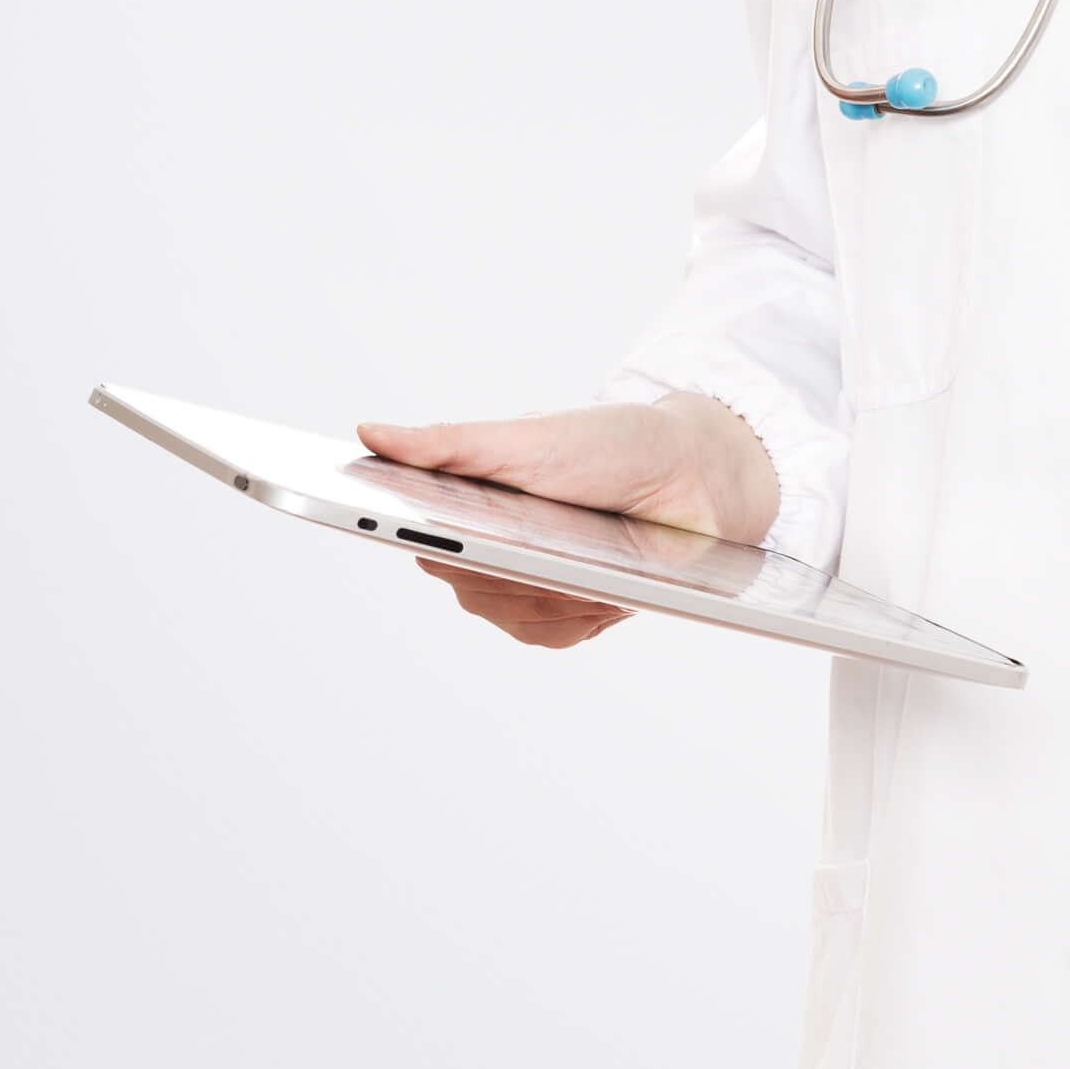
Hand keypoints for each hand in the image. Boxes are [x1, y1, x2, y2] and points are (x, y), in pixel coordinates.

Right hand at [355, 395, 779, 649]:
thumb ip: (449, 443)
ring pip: (500, 610)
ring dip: (538, 584)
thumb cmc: (612, 444)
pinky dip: (571, 611)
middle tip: (523, 534)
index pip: (412, 528)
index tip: (391, 525)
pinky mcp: (576, 612)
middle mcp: (497, 547)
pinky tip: (596, 585)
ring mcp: (536, 583)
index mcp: (473, 499)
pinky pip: (548, 634)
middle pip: (457, 578)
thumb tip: (368, 434)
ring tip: (577, 551)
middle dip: (488, 559)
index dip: (394, 529)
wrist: (701, 472)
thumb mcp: (528, 437)